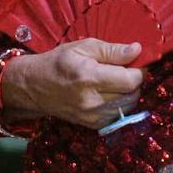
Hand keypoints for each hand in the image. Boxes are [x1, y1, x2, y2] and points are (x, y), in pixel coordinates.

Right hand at [0, 39, 145, 129]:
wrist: (34, 87)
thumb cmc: (59, 62)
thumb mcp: (83, 46)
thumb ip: (112, 50)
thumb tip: (137, 50)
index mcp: (89, 77)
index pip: (130, 80)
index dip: (138, 70)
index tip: (134, 63)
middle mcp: (92, 100)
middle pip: (132, 95)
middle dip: (134, 82)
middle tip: (125, 71)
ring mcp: (91, 116)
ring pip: (128, 107)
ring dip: (129, 94)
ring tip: (117, 82)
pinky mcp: (91, 125)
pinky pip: (118, 116)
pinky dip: (120, 105)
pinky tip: (110, 94)